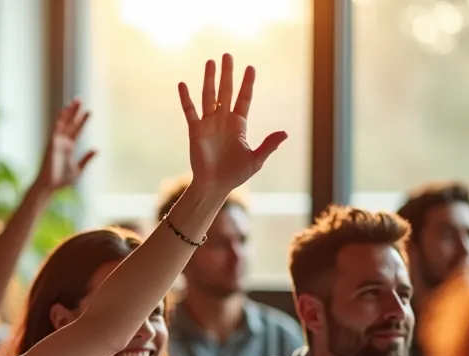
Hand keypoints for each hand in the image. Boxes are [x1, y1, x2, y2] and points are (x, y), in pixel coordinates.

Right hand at [32, 98, 95, 192]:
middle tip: (80, 100)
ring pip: (63, 123)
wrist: (49, 186)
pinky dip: (60, 119)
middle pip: (70, 124)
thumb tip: (96, 149)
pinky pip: (56, 128)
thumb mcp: (79, 170)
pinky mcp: (51, 143)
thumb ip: (86, 159)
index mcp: (68, 148)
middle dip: (75, 112)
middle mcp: (62, 142)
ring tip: (75, 101)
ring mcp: (56, 142)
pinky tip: (64, 110)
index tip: (89, 112)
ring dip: (69, 112)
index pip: (77, 131)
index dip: (82, 121)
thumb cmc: (61, 181)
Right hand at [178, 53, 286, 191]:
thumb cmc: (235, 175)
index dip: (247, 83)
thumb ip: (269, 145)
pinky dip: (186, 98)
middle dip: (227, 73)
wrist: (214, 186)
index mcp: (239, 124)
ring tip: (210, 62)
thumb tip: (285, 133)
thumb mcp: (256, 160)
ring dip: (209, 79)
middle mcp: (223, 120)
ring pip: (209, 96)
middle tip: (227, 55)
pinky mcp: (195, 130)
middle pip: (226, 91)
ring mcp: (209, 124)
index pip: (244, 98)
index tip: (250, 67)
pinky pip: (190, 111)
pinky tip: (183, 84)